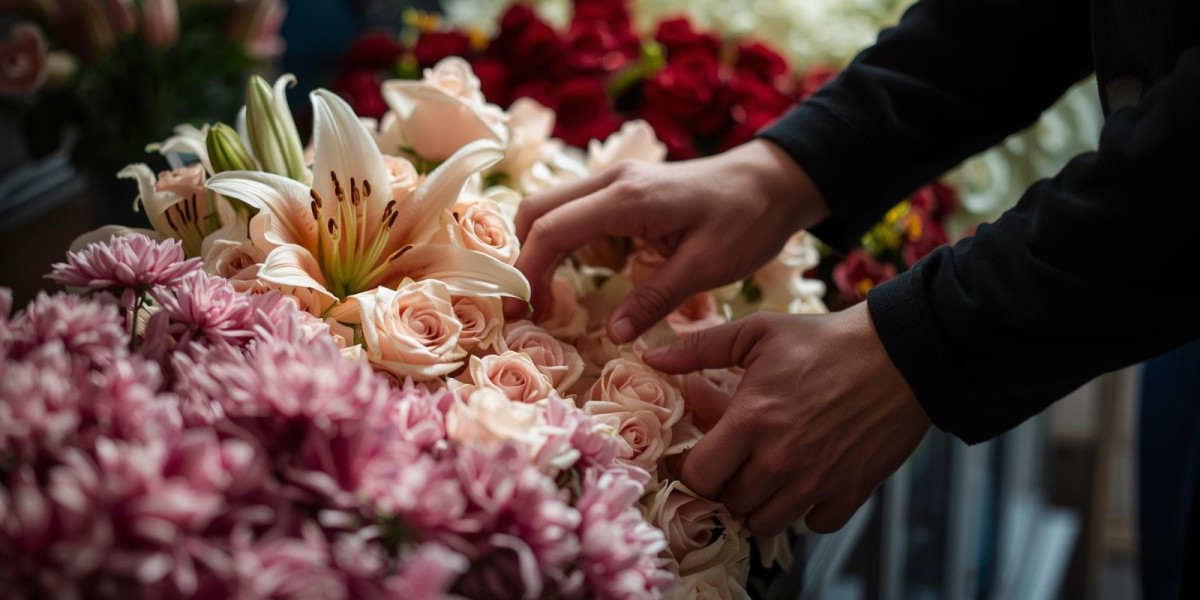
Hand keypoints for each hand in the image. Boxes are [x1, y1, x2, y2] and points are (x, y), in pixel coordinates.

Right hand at [508, 139, 829, 342]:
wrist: (773, 181)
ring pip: (550, 209)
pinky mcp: (623, 191)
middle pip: (536, 211)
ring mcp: (615, 181)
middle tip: (522, 310)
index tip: (522, 313)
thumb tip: (613, 336)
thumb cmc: (747, 220)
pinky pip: (573, 212)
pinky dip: (556, 242)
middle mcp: (612, 181)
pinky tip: (562, 276)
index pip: (551, 229)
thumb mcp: (706, 267)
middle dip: (519, 260)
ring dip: (535, 250)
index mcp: (627, 197)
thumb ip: (655, 299)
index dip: (527, 272)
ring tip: (538, 299)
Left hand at [643, 302, 931, 534]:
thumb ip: (700, 346)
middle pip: (730, 504)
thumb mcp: (758, 331)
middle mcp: (780, 458)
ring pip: (766, 523)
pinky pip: (814, 525)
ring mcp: (817, 480)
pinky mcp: (851, 491)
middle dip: (725, 485)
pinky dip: (807, 512)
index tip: (699, 456)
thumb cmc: (825, 339)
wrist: (901, 352)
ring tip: (766, 474)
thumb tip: (651, 354)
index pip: (699, 476)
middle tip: (735, 462)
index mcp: (751, 419)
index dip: (692, 470)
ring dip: (760, 503)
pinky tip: (806, 481)